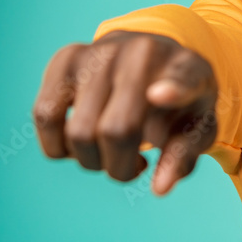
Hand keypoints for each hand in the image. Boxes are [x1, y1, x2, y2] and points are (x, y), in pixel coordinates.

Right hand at [32, 31, 217, 195]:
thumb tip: (159, 189)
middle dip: (121, 168)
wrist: (154, 57)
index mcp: (189, 68)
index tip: (160, 96)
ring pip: (79, 132)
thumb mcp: (196, 128)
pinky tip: (82, 144)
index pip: (183, 79)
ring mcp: (102, 52)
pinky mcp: (66, 58)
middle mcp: (144, 53)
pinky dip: (59, 146)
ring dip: (91, 161)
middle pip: (118, 131)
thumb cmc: (178, 103)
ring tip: (111, 151)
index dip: (173, 89)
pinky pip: (45, 115)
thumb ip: (182, 158)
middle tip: (135, 164)